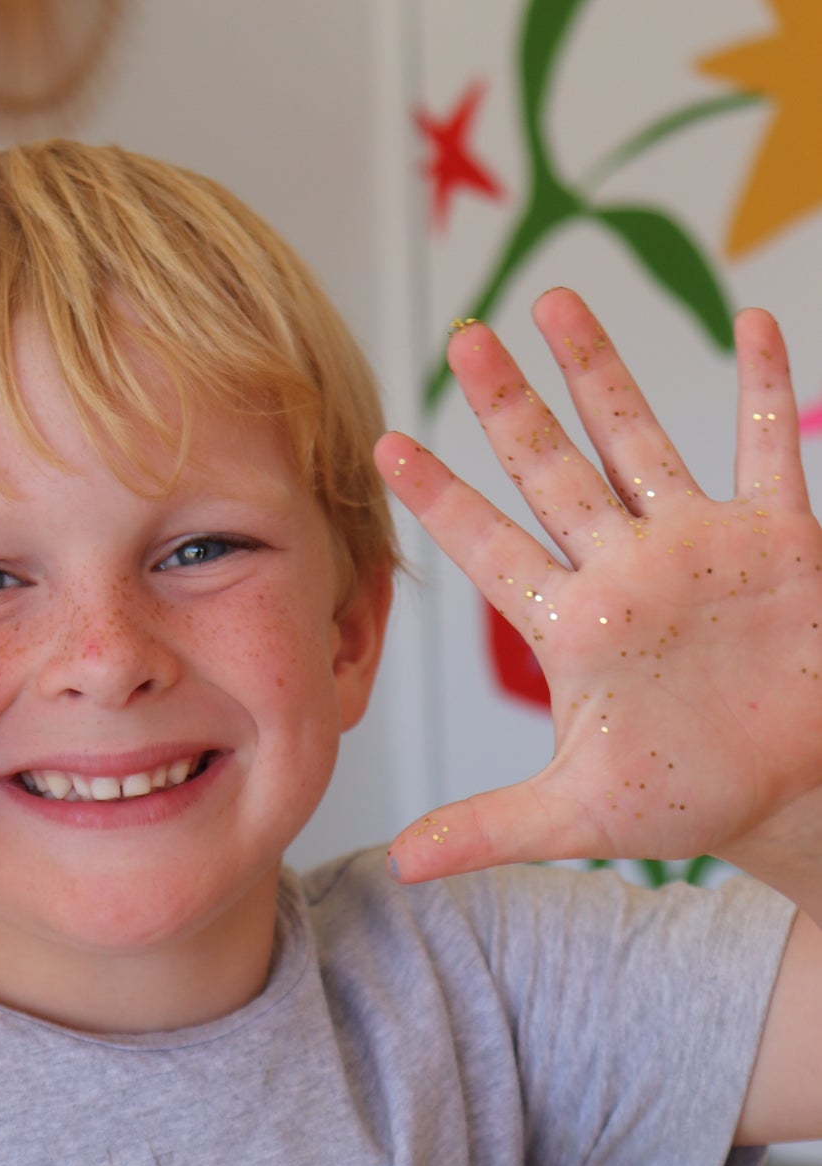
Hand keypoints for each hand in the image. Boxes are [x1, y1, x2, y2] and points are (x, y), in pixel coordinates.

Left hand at [376, 290, 821, 881]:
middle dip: (510, 403)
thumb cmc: (693, 798)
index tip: (384, 446)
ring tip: (557, 300)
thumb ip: (490, 826)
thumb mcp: (581, 817)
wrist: (796, 791)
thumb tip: (397, 865)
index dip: (440, 499)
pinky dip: (768, 386)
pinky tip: (756, 319)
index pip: (491, 548)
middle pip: (554, 468)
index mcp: (574, 624)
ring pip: (640, 438)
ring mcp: (698, 546)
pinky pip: (770, 449)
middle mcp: (626, 568)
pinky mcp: (778, 542)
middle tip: (465, 332)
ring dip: (603, 371)